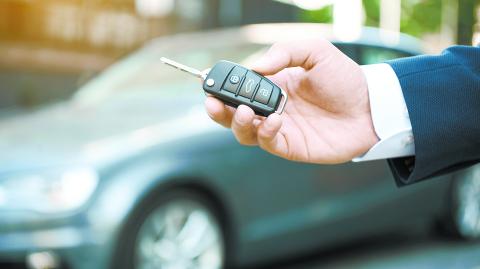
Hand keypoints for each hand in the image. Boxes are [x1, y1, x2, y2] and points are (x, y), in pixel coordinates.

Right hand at [204, 39, 378, 163]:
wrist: (372, 107)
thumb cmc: (345, 78)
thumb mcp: (315, 52)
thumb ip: (285, 53)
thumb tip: (255, 67)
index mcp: (273, 84)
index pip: (239, 86)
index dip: (221, 84)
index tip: (207, 78)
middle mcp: (271, 107)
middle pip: (233, 113)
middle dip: (218, 108)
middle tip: (213, 101)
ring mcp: (279, 128)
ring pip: (243, 131)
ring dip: (237, 122)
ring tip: (246, 111)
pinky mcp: (290, 146)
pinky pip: (267, 142)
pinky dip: (264, 132)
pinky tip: (275, 120)